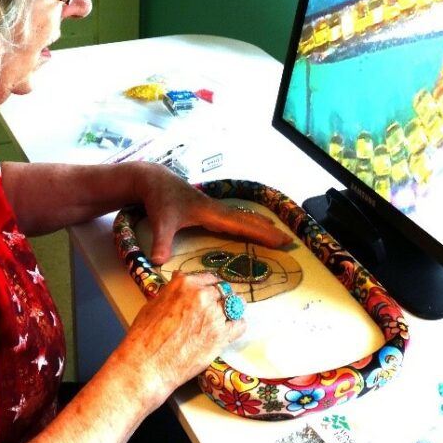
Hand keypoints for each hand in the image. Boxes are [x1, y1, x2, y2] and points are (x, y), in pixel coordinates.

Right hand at [121, 271, 244, 399]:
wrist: (147, 365)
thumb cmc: (144, 336)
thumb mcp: (154, 303)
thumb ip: (172, 291)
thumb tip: (180, 280)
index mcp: (185, 284)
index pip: (209, 278)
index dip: (209, 286)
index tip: (209, 293)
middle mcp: (202, 295)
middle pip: (223, 290)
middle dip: (220, 298)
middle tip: (215, 308)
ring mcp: (214, 315)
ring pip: (235, 305)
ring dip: (231, 310)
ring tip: (225, 318)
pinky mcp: (222, 336)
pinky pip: (240, 325)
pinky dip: (236, 326)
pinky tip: (229, 330)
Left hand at [134, 165, 291, 263]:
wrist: (153, 179)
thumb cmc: (159, 198)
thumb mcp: (160, 221)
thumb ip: (161, 241)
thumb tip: (159, 262)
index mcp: (211, 212)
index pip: (242, 225)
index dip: (261, 233)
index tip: (280, 240)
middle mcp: (216, 209)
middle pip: (248, 220)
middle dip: (267, 230)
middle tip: (289, 240)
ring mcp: (213, 208)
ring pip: (243, 217)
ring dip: (260, 225)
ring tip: (277, 234)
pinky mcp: (208, 209)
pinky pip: (234, 218)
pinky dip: (247, 223)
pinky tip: (250, 226)